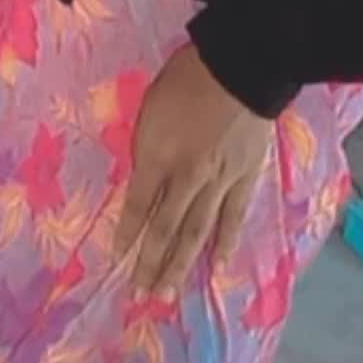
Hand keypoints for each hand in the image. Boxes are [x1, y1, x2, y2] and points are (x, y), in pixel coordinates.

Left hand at [116, 45, 270, 294]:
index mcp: (158, 155)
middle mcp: (186, 177)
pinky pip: (233, 218)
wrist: (240, 66)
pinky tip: (215, 267)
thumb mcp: (152, 106)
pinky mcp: (245, 179)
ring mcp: (218, 182)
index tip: (117, 259)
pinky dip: (224, 244)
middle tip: (138, 295)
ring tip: (167, 294)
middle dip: (149, 263)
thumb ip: (147, 146)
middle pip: (165, 229)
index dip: (126, 234)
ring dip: (180, 265)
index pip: (137, 205)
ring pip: (197, 232)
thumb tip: (144, 177)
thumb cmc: (188, 78)